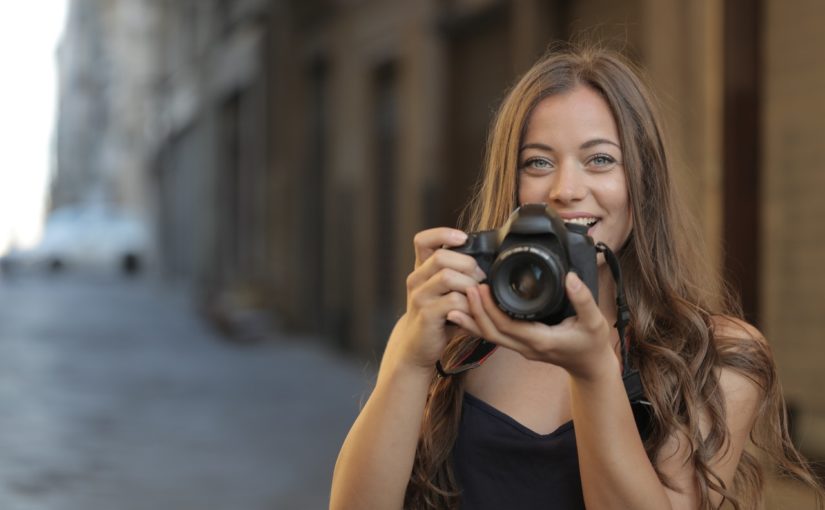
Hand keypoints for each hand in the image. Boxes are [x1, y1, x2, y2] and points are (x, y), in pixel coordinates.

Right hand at [386, 228, 484, 372]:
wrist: (416, 346)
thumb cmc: (436, 315)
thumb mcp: (442, 291)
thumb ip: (456, 274)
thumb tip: (489, 260)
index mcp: (421, 269)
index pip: (423, 240)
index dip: (442, 234)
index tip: (463, 238)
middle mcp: (416, 279)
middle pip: (441, 257)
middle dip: (467, 264)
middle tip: (480, 277)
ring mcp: (420, 297)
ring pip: (447, 276)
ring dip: (470, 284)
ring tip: (478, 294)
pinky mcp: (426, 315)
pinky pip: (453, 302)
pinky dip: (470, 305)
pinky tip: (474, 311)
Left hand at [447, 272, 617, 380]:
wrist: (591, 368)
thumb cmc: (592, 345)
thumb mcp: (595, 321)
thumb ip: (583, 299)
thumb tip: (570, 277)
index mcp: (541, 340)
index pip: (507, 326)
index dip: (489, 309)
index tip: (480, 288)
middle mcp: (526, 347)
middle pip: (491, 332)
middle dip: (475, 311)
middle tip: (464, 288)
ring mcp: (521, 348)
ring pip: (489, 336)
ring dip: (473, 319)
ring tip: (456, 300)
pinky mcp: (520, 345)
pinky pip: (496, 335)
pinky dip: (481, 323)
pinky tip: (471, 311)